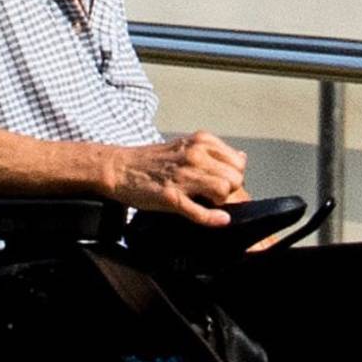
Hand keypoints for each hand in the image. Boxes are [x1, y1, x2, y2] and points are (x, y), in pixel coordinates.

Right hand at [105, 131, 247, 226]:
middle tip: (214, 194)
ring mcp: (183, 176)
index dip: (234, 175)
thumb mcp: (186, 146)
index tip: (221, 181)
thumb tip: (242, 157)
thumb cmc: (151, 160)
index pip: (239, 162)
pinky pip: (200, 211)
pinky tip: (219, 220)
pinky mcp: (171, 196)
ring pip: (223, 191)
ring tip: (205, 201)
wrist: (119, 167)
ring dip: (219, 201)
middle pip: (235, 177)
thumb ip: (213, 151)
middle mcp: (195, 155)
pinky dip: (212, 219)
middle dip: (229, 190)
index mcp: (201, 141)